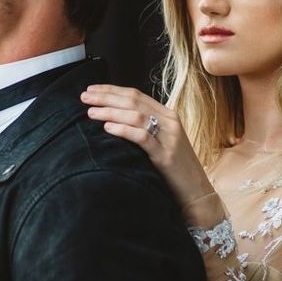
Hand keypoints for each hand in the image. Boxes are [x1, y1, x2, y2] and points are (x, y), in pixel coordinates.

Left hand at [80, 85, 223, 226]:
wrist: (197, 191)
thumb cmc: (175, 168)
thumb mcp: (161, 141)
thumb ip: (145, 127)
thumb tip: (114, 118)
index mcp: (168, 114)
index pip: (136, 94)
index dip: (111, 90)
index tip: (91, 89)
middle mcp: (170, 121)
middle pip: (133, 101)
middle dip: (106, 97)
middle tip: (84, 96)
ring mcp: (169, 137)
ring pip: (136, 116)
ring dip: (110, 112)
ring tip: (91, 112)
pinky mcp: (166, 155)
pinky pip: (142, 137)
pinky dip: (123, 130)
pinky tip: (108, 128)